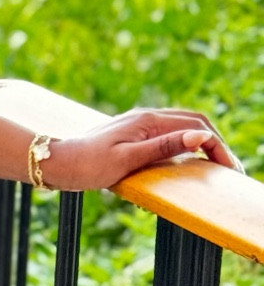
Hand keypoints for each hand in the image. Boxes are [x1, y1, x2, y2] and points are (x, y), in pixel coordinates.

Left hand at [43, 109, 238, 191]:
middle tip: (229, 168)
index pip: (196, 127)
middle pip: (193, 122)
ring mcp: (139, 124)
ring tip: (215, 163)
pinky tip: (188, 158)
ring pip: (182, 126)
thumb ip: (165, 147)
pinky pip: (168, 133)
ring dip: (202, 141)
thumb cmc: (88, 165)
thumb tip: (200, 137)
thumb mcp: (128, 159)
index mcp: (149, 121)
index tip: (228, 168)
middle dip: (215, 143)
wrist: (57, 162)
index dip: (217, 146)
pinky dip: (185, 143)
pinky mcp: (133, 133)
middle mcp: (147, 117)